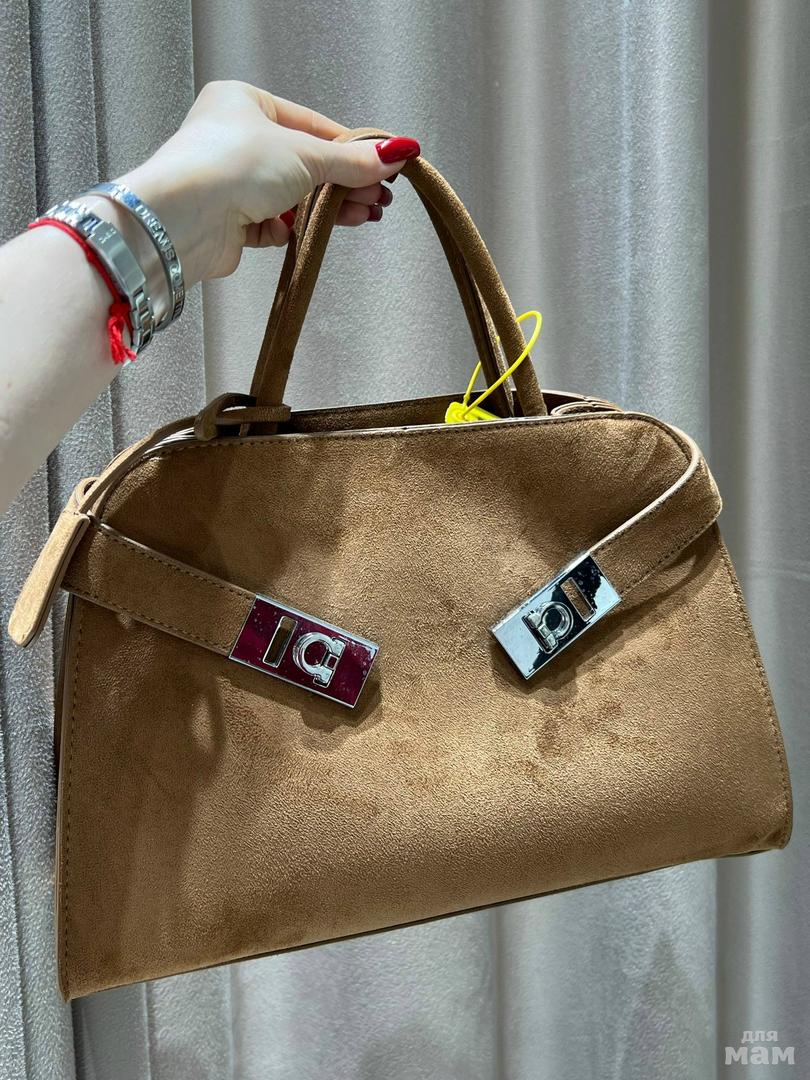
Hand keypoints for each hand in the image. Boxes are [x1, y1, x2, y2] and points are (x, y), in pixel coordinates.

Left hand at [113, 80, 420, 286]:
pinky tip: (319, 231)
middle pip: (305, 164)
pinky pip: (275, 223)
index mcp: (244, 103)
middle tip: (378, 197)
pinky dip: (296, 229)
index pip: (311, 125)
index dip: (350, 148)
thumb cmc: (230, 166)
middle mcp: (235, 140)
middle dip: (344, 183)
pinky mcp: (231, 222)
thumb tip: (395, 154)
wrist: (183, 219)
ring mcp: (231, 183)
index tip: (383, 164)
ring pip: (293, 196)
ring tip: (365, 215)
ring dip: (328, 208)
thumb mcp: (304, 155)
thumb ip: (351, 161)